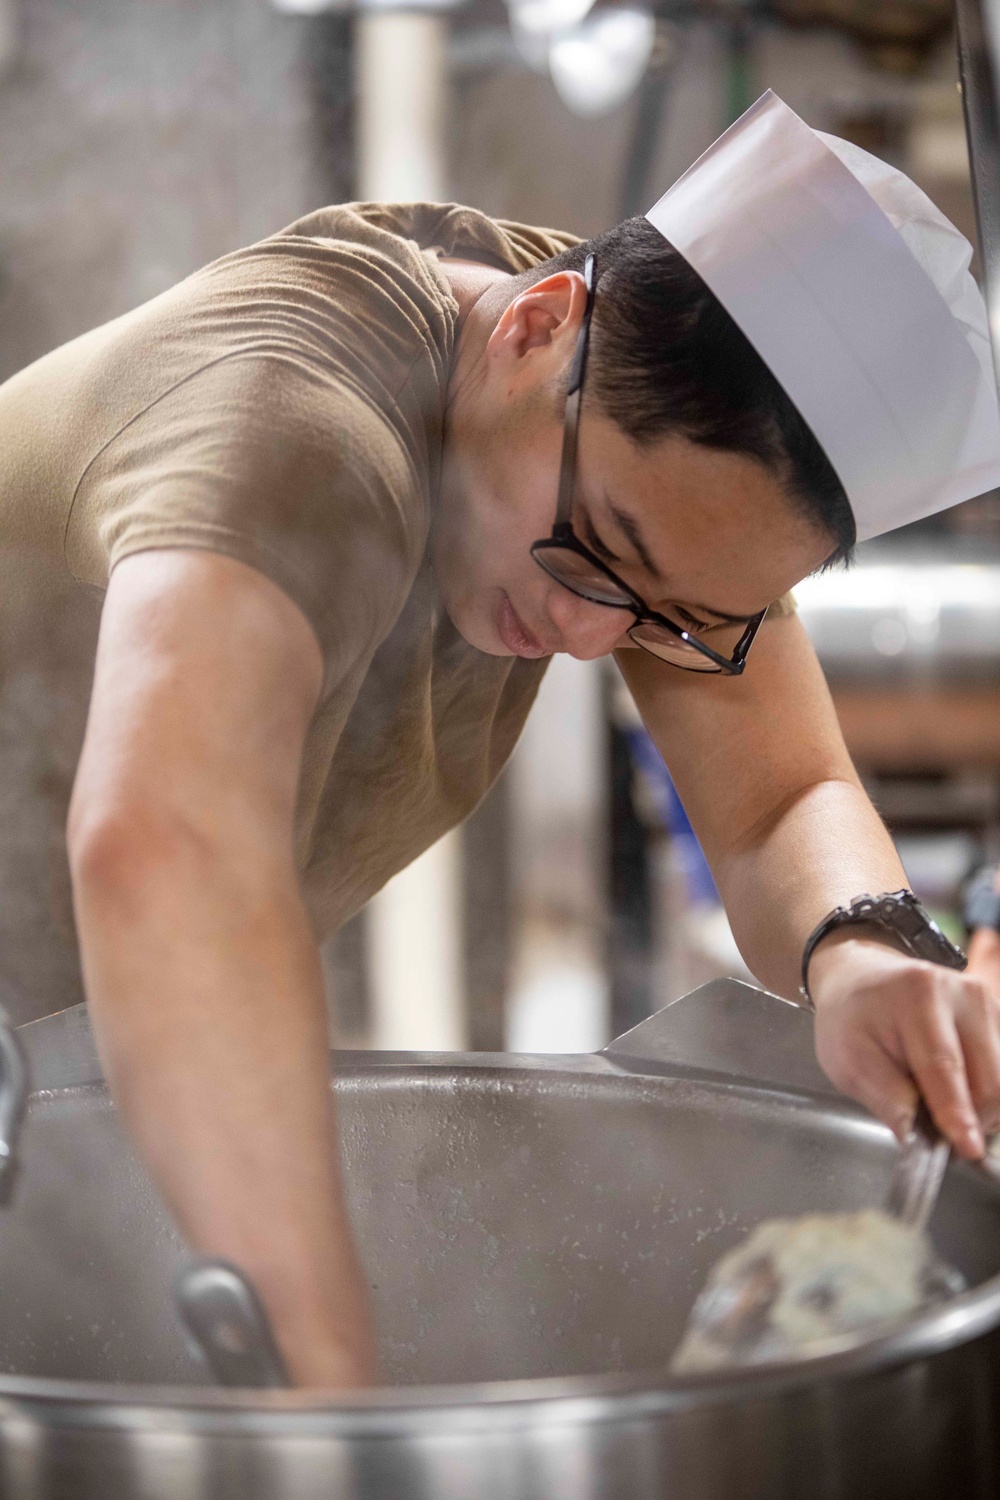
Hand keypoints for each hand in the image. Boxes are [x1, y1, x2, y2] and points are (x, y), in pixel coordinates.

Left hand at [809, 935, 999, 1159]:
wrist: (864, 981)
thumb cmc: (851, 1019)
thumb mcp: (846, 1059)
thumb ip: (884, 1097)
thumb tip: (916, 1134)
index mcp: (918, 995)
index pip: (944, 1065)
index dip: (956, 1112)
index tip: (967, 1147)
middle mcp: (962, 993)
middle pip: (986, 1081)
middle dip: (967, 1119)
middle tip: (932, 1129)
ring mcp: (985, 1004)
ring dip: (976, 1108)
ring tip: (934, 1099)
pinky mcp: (997, 1018)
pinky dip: (980, 1094)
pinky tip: (951, 1085)